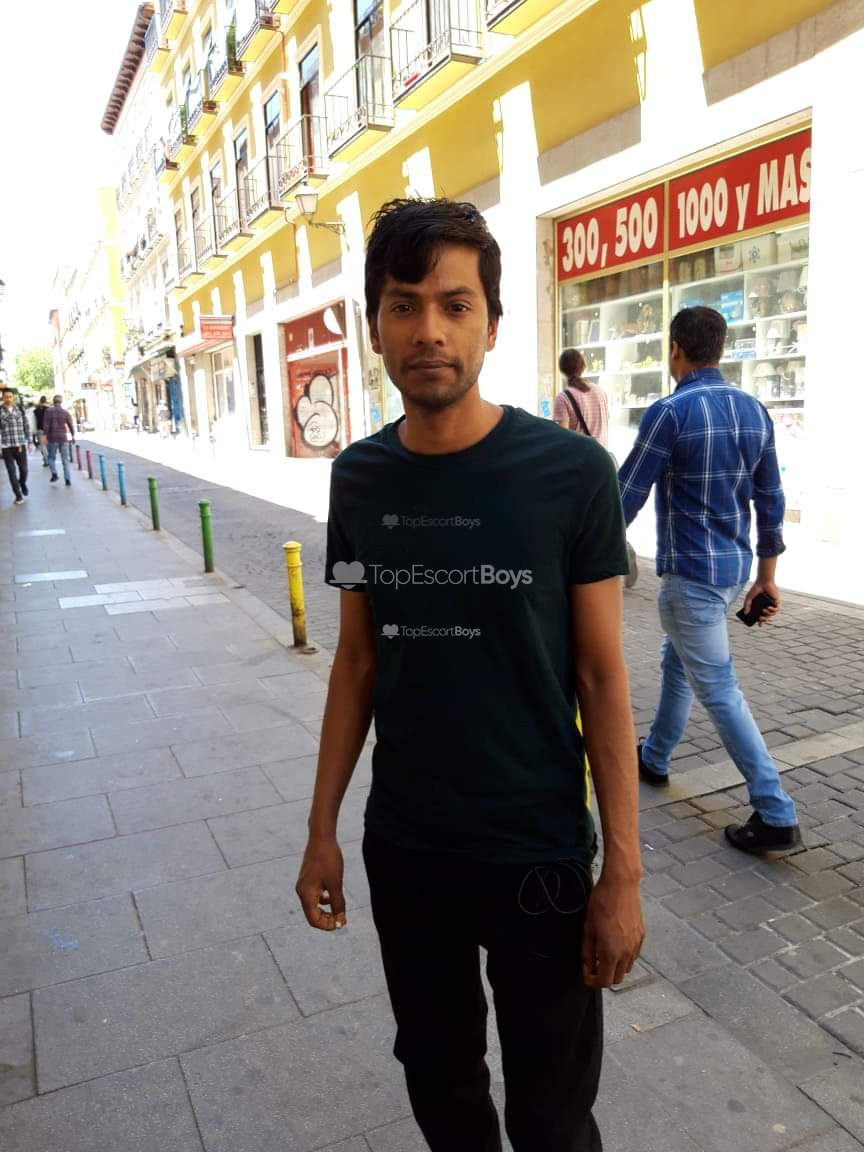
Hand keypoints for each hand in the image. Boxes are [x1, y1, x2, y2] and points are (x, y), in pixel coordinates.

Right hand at [296, 836, 346, 930]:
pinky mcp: (308, 879)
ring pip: (314, 905)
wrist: (322, 838)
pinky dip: (324, 899)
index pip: (313, 920)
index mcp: (306, 895)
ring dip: (326, 910)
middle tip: (342, 918)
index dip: (327, 926)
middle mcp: (302, 891)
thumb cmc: (329, 860)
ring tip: (339, 908)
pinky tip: (333, 894)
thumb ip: (338, 904)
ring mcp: (304, 885)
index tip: (341, 924)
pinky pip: (315, 895)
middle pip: (312, 914)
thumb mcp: (336, 884)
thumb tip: (341, 922)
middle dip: (327, 919)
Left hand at [582, 873, 643, 987]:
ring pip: (626, 968)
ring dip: (614, 967)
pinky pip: (633, 956)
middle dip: (603, 976)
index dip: (592, 981)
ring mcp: (636, 945)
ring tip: (603, 953)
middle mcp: (627, 953)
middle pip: (616, 979)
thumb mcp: (588, 928)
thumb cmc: (601, 903)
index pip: (604, 981)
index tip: (586, 974)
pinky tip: (615, 943)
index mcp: (611, 953)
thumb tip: (587, 966)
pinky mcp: (642, 937)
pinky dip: (624, 956)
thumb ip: (588, 951)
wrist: (621, 885)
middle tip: (593, 965)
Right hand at [743, 579, 779, 625]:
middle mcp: (767, 606)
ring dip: (768, 614)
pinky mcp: (777, 602)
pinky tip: (769, 608)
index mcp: (760, 607)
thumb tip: (746, 613)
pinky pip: (777, 609)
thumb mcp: (749, 598)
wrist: (763, 582)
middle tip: (760, 619)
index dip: (761, 622)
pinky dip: (773, 610)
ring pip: (772, 614)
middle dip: (764, 620)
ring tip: (763, 611)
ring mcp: (772, 604)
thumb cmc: (756, 589)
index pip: (762, 616)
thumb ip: (747, 605)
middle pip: (767, 617)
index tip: (759, 625)